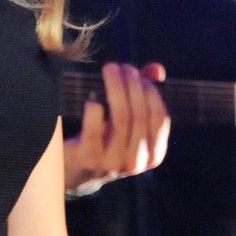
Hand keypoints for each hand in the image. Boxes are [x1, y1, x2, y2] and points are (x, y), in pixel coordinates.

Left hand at [64, 63, 169, 193]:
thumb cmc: (106, 139)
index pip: (159, 118)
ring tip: (109, 69)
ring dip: (115, 87)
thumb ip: (145, 94)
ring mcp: (112, 163)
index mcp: (153, 155)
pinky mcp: (89, 159)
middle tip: (120, 66)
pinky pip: (95, 128)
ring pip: (120, 118)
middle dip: (132, 83)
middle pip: (140, 114)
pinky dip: (94, 109)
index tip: (138, 74)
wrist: (75, 169)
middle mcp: (136, 163)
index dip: (150, 91)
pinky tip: (91, 99)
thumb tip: (157, 70)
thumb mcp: (129, 120)